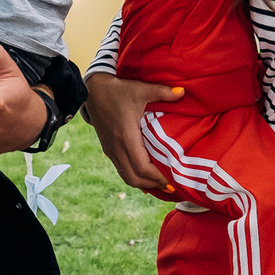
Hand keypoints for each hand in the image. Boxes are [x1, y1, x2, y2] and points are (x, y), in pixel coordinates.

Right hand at [84, 71, 183, 192]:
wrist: (92, 91)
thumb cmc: (118, 90)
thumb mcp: (141, 89)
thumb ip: (162, 92)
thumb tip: (183, 92)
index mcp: (126, 137)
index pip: (142, 168)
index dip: (158, 178)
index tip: (174, 179)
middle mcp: (117, 148)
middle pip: (135, 179)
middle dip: (153, 185)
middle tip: (172, 186)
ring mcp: (111, 151)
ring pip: (127, 177)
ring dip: (144, 183)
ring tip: (161, 183)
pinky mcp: (108, 150)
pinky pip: (122, 170)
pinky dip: (135, 177)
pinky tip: (146, 176)